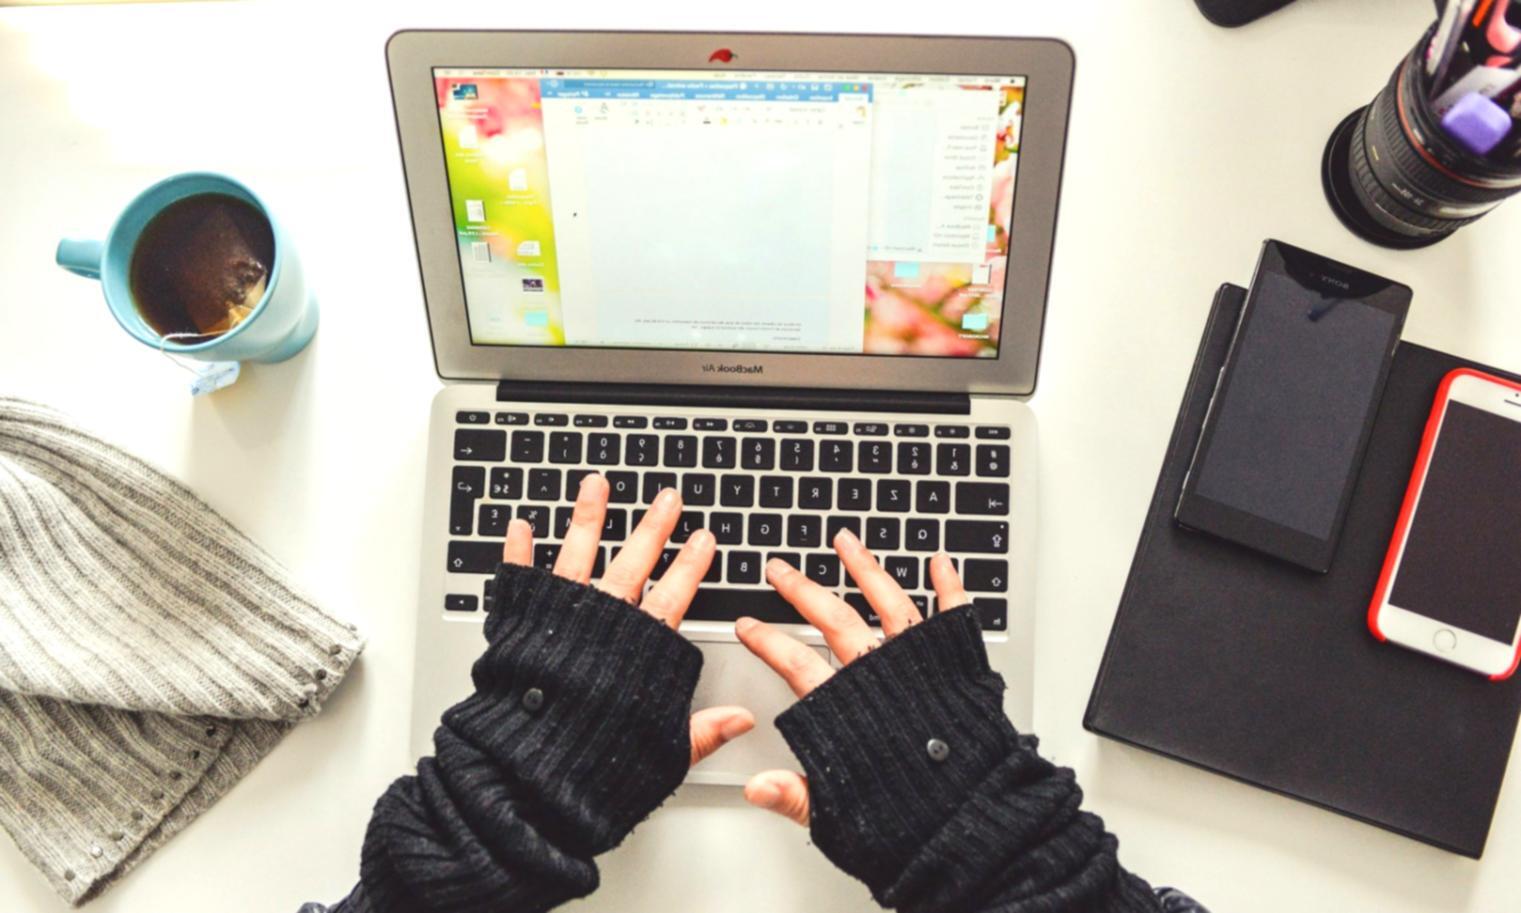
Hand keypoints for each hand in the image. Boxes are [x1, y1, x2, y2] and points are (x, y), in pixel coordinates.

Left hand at [502, 473, 754, 766]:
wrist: (526, 774)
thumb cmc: (589, 767)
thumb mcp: (660, 752)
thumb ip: (701, 730)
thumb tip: (740, 719)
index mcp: (637, 651)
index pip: (674, 595)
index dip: (691, 565)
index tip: (704, 538)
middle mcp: (600, 625)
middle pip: (633, 563)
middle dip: (653, 527)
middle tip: (667, 498)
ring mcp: (559, 619)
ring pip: (577, 555)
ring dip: (588, 517)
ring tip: (596, 483)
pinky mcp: (519, 626)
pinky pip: (518, 579)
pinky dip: (518, 551)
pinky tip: (521, 525)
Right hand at [735, 529, 971, 823]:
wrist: (977, 827)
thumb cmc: (915, 826)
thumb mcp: (841, 819)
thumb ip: (797, 796)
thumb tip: (757, 787)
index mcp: (849, 712)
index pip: (795, 664)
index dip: (767, 642)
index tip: (749, 625)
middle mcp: (883, 679)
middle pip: (834, 620)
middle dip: (803, 590)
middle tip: (781, 569)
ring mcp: (921, 668)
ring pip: (888, 603)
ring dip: (865, 570)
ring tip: (846, 542)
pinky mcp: (959, 667)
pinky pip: (954, 616)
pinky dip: (949, 586)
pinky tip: (940, 561)